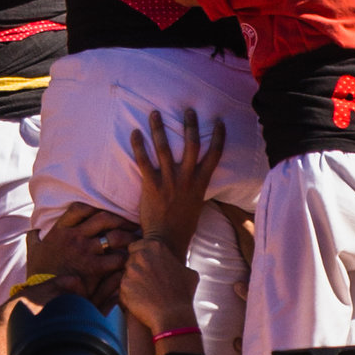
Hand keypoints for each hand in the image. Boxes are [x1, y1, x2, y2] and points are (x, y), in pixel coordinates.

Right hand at [28, 200, 136, 304]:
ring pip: (113, 235)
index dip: (95, 207)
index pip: (80, 208)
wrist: (41, 295)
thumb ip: (34, 239)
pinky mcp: (92, 268)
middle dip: (120, 219)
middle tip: (131, 223)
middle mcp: (74, 236)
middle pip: (103, 217)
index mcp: (60, 229)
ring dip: (127, 236)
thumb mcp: (33, 252)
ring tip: (136, 240)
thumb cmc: (38, 276)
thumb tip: (33, 230)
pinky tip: (131, 260)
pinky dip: (124, 258)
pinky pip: (114, 258)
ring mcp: (84, 251)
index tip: (106, 211)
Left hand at [118, 236, 198, 341]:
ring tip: (144, 294)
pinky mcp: (123, 286)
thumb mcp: (188, 273)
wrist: (173, 316)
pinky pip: (123, 288)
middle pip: (130, 258)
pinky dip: (129, 295)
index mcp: (156, 246)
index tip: (145, 267)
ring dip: (132, 281)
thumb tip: (178, 266)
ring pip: (126, 273)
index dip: (140, 257)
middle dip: (136, 269)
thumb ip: (177, 264)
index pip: (137, 245)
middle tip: (145, 282)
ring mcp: (131, 270)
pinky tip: (140, 301)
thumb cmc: (183, 295)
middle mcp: (141, 255)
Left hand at [127, 106, 226, 250]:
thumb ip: (196, 190)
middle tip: (188, 109)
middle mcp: (186, 180)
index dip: (218, 137)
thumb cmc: (181, 228)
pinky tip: (135, 133)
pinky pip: (143, 161)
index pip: (214, 156)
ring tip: (154, 113)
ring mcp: (168, 182)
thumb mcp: (196, 206)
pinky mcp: (151, 186)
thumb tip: (196, 180)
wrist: (166, 244)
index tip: (219, 121)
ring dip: (159, 128)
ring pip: (164, 148)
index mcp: (200, 185)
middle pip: (191, 144)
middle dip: (190, 124)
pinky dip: (138, 145)